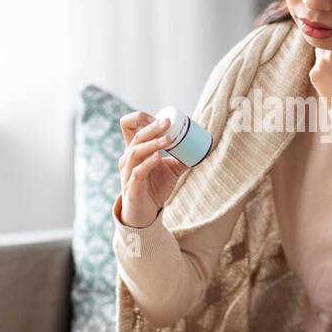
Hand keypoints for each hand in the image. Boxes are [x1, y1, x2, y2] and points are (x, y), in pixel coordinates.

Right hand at [117, 110, 187, 228]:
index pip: (129, 125)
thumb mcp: (170, 170)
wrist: (144, 214)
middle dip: (152, 127)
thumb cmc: (153, 188)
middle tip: (168, 123)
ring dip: (152, 143)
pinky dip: (148, 163)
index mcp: (134, 150)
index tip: (160, 118)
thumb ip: (181, 159)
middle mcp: (128, 158)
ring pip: (135, 152)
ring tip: (168, 140)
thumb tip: (203, 149)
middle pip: (136, 136)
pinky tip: (158, 158)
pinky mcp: (132, 187)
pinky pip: (137, 172)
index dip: (141, 118)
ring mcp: (128, 172)